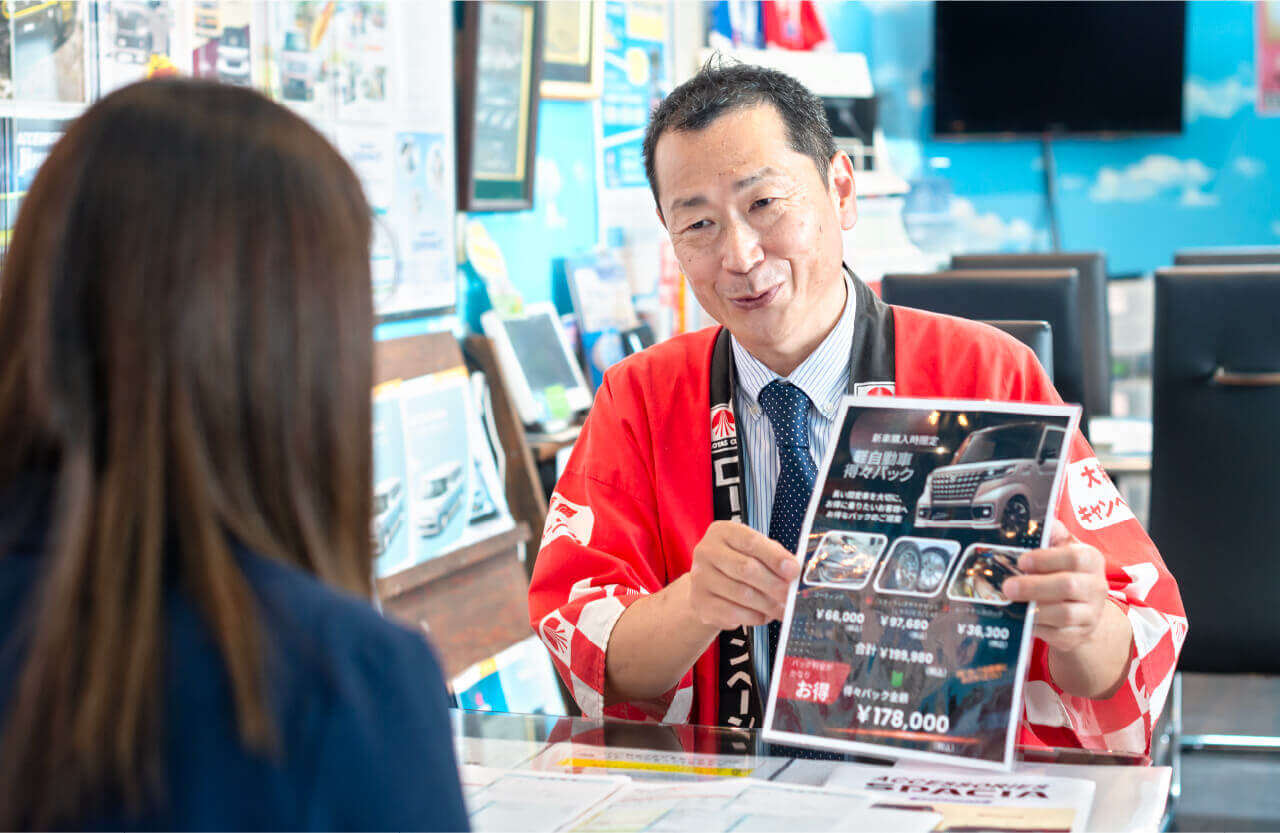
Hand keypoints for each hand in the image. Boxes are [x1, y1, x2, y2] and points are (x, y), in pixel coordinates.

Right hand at [685, 521, 798, 629]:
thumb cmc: (737, 564)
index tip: (793, 570)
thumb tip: (792, 570)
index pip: (751, 541)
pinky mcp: (700, 602)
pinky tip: (764, 615)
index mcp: (722, 532)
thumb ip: (774, 556)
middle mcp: (706, 552)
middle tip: (790, 595)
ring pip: (742, 594)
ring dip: (768, 604)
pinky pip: (733, 612)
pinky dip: (755, 617)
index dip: (775, 557)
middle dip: (774, 584)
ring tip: (782, 608)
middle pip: (745, 568)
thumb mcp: (755, 551)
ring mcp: (700, 578)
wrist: (709, 586)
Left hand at [1003, 521, 1109, 653]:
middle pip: (1068, 586)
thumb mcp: (1063, 548)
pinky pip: (1056, 634)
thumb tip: (1032, 522)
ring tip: (1012, 603)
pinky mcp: (1077, 635)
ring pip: (1064, 614)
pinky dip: (1036, 627)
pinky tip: (1021, 619)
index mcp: (1091, 560)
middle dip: (1034, 586)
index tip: (1022, 561)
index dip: (1047, 559)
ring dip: (1034, 608)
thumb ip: (1050, 534)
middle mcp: (1095, 587)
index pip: (1075, 557)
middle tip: (1008, 586)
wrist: (1084, 607)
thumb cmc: (1066, 570)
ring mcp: (1090, 614)